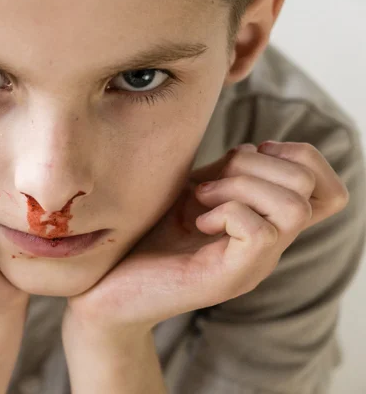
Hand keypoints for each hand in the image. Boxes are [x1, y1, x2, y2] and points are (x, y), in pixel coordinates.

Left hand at [66, 141, 349, 333]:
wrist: (109, 287)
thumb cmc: (145, 238)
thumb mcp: (191, 194)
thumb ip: (226, 174)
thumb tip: (254, 148)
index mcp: (263, 224)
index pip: (327, 191)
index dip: (300, 157)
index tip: (250, 153)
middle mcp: (267, 248)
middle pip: (309, 188)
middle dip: (256, 165)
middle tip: (209, 183)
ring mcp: (253, 265)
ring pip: (292, 207)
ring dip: (240, 187)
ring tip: (201, 199)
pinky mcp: (231, 279)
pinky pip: (260, 231)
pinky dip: (226, 212)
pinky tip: (195, 221)